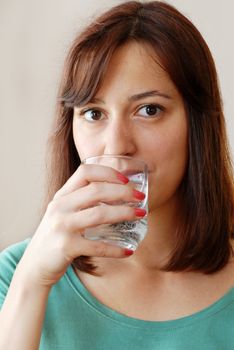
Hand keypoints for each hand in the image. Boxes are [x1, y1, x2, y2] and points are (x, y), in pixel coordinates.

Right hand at [17, 164, 145, 287]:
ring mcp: (62, 226)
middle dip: (124, 192)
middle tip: (141, 197)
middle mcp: (60, 207)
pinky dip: (115, 249)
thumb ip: (81, 200)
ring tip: (141, 215)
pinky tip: (128, 250)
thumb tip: (117, 193)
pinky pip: (97, 246)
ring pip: (99, 214)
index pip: (85, 172)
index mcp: (62, 195)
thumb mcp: (64, 212)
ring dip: (124, 213)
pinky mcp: (66, 247)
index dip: (108, 172)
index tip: (126, 179)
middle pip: (97, 190)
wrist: (35, 265)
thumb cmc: (56, 236)